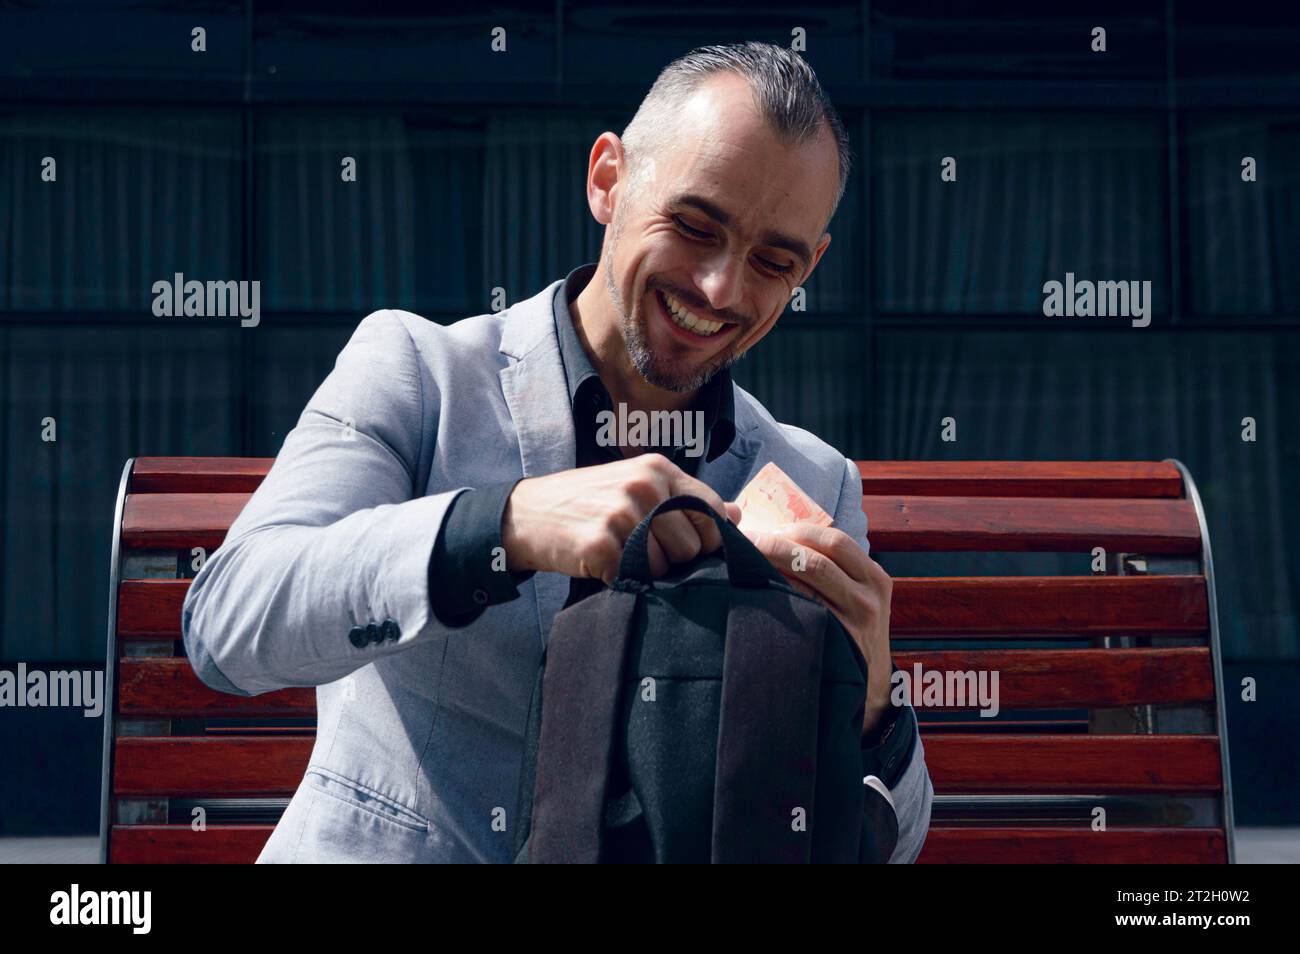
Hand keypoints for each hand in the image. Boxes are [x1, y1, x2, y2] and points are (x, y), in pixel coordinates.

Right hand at [502, 453, 742, 585]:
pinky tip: (602, 564)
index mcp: (657, 469)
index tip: (693, 548)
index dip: (709, 538)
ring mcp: (622, 514)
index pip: (712, 510)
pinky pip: (636, 579)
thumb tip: (738, 513)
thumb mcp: (636, 486)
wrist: (526, 514)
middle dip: (675, 559)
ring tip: (621, 556)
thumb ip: (686, 499)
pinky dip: (622, 580)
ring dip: (648, 573)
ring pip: (667, 565)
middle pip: (692, 544)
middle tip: (641, 552)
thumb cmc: (587, 502)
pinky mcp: (602, 545)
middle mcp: (643, 486)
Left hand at [739, 522, 894, 736]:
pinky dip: (774, 599)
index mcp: (875, 578)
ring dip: (769, 570)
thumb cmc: (853, 632)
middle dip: (776, 546)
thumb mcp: (859, 598)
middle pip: (816, 560)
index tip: (769, 530)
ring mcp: (852, 626)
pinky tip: (753, 594)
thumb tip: (780, 536)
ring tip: (742, 563)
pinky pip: (799, 616)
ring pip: (805, 587)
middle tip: (745, 542)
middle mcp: (868, 599)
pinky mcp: (834, 648)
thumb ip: (836, 570)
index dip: (798, 531)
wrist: (870, 688)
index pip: (835, 541)